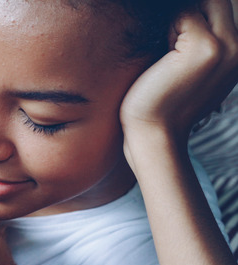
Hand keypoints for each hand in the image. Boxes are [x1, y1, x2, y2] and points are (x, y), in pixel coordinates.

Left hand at [121, 0, 237, 148]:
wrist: (154, 132)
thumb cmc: (159, 99)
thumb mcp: (185, 63)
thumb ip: (193, 34)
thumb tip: (184, 7)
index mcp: (237, 51)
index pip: (218, 5)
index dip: (193, 12)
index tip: (172, 37)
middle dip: (187, 11)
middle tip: (169, 43)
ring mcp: (228, 45)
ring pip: (200, 2)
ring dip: (176, 20)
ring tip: (167, 54)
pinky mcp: (207, 47)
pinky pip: (183, 13)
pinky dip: (166, 29)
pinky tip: (163, 59)